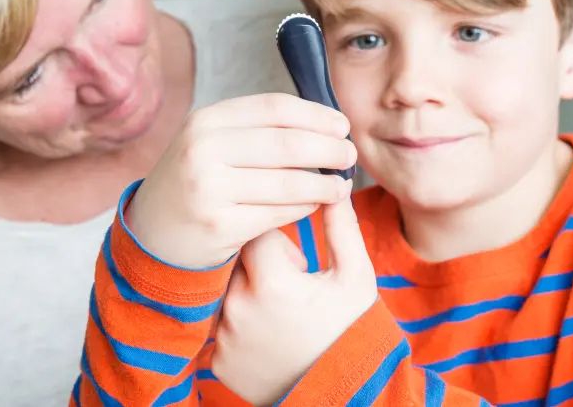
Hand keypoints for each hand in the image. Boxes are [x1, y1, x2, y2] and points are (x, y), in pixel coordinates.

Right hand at [127, 93, 356, 268]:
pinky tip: (315, 205)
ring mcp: (208, 188)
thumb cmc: (197, 182)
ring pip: (288, 182)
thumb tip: (324, 123)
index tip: (342, 125)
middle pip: (287, 143)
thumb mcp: (212, 143)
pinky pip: (278, 213)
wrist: (153, 233)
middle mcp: (203, 149)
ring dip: (324, 184)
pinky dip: (304, 208)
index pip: (275, 108)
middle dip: (328, 148)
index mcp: (206, 120)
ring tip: (340, 185)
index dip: (316, 115)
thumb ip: (257, 129)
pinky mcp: (219, 225)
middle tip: (349, 155)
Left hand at [212, 196, 377, 405]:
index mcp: (272, 280)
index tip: (293, 257)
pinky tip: (264, 334)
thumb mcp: (356, 278)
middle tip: (286, 285)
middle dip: (259, 262)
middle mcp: (238, 306)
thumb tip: (334, 186)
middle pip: (236, 257)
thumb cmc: (352, 332)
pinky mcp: (217, 359)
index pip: (256, 229)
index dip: (277, 237)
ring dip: (244, 290)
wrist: (341, 394)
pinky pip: (218, 322)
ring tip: (276, 311)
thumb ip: (341, 227)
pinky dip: (237, 322)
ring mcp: (224, 335)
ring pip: (225, 288)